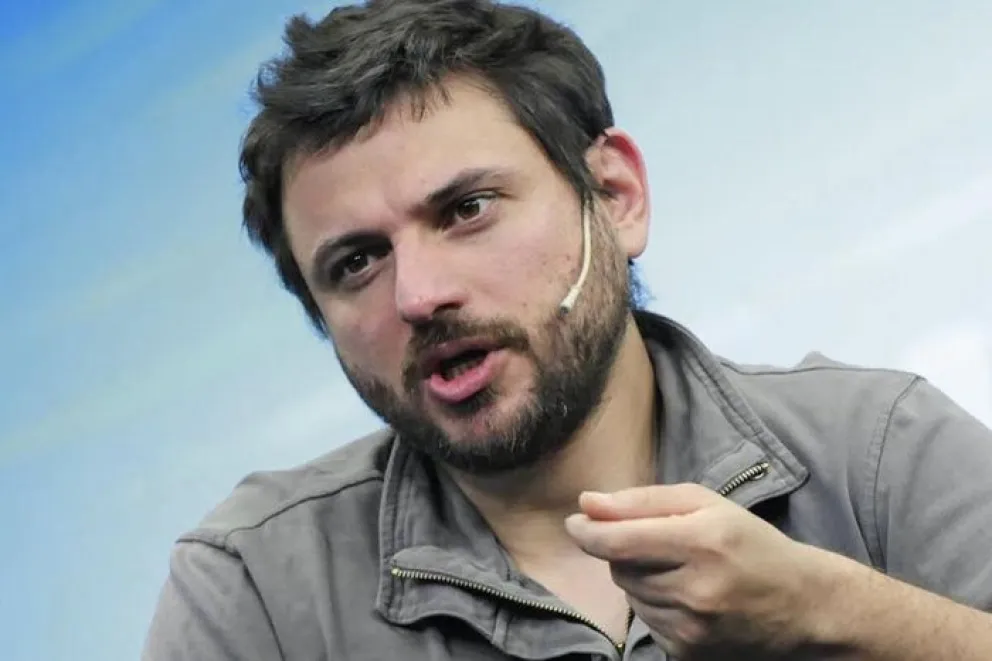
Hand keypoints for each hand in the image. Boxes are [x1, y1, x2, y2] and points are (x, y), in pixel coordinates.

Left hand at [564, 483, 841, 658]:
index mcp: (702, 542)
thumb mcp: (705, 504)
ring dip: (640, 578)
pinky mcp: (690, 653)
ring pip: (630, 595)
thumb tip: (587, 503)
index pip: (618, 541)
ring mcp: (693, 628)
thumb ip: (642, 501)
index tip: (575, 522)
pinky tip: (689, 598)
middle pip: (620, 567)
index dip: (588, 531)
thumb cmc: (750, 543)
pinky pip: (647, 621)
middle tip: (661, 543)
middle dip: (625, 550)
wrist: (803, 605)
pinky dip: (656, 605)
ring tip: (681, 571)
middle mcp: (696, 589)